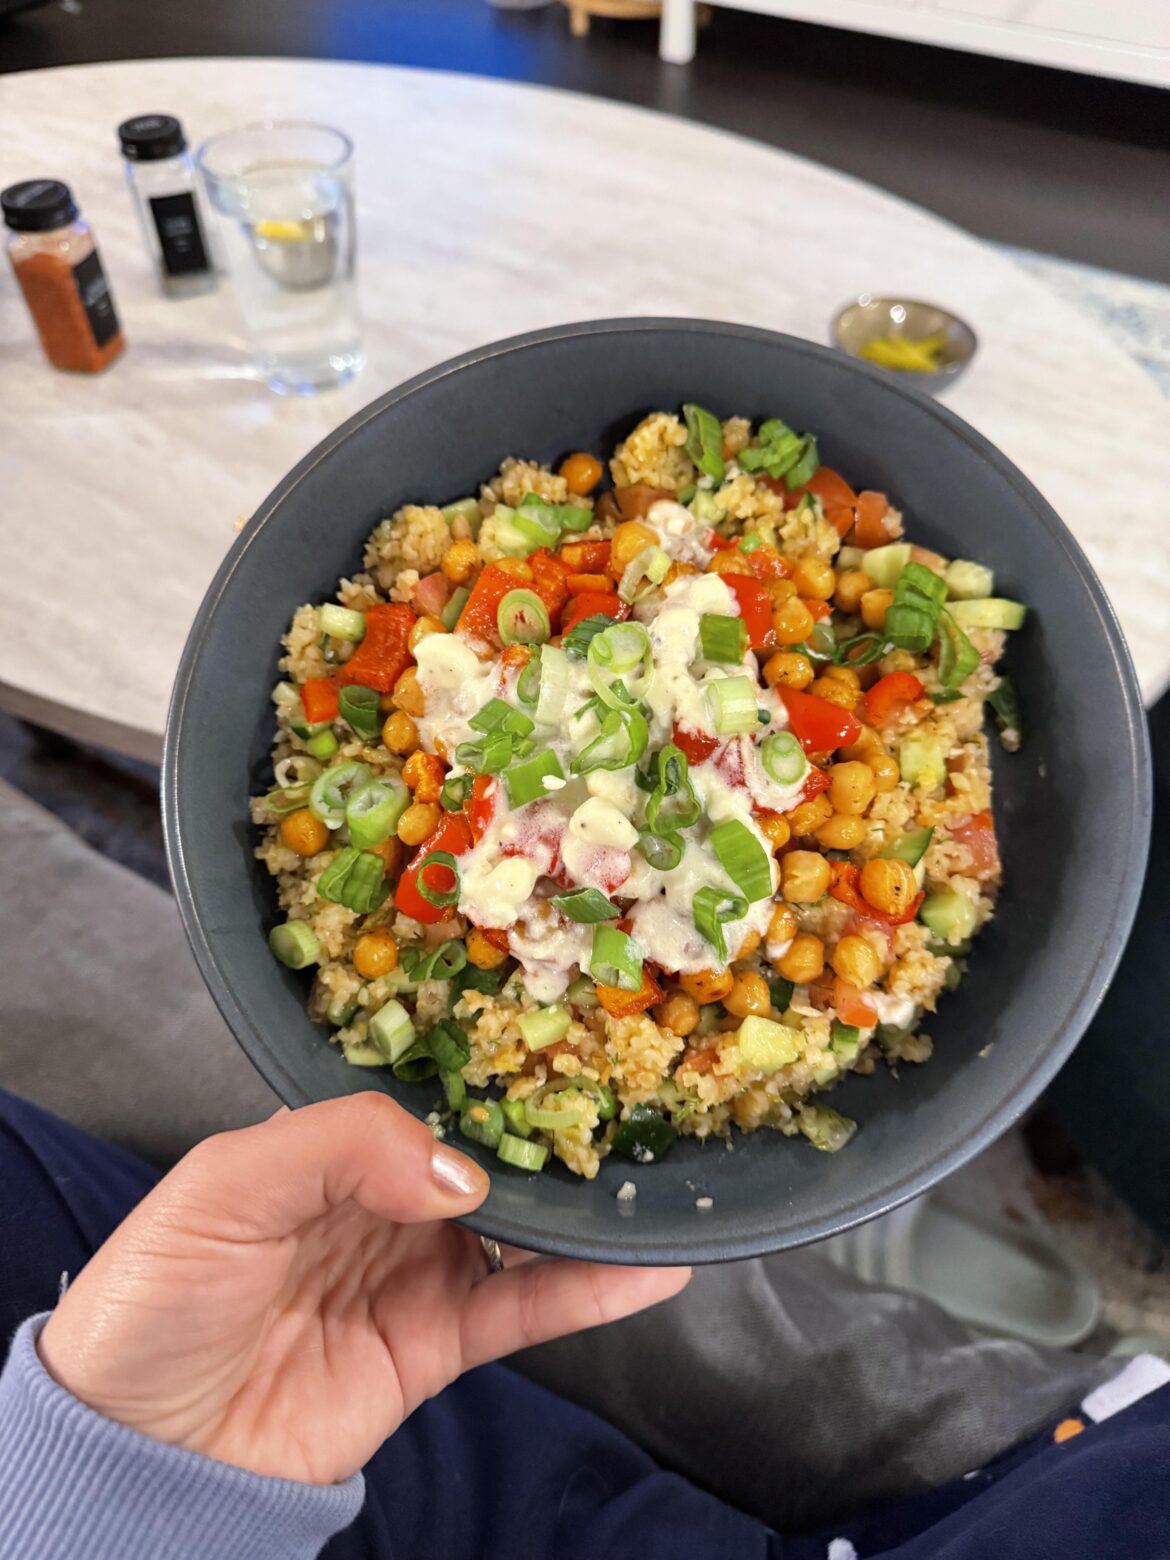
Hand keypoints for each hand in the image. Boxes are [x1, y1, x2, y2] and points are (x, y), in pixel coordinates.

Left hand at [38, 1094, 688, 1484]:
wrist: (138, 1452)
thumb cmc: (153, 1300)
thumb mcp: (224, 1186)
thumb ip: (341, 1147)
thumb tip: (462, 1172)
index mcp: (325, 1141)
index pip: (420, 1089)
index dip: (481, 1062)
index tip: (551, 1035)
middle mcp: (378, 1198)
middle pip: (483, 1150)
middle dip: (547, 1126)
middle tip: (621, 1096)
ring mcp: (413, 1269)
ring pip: (519, 1226)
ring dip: (581, 1204)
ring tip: (649, 1174)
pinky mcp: (436, 1344)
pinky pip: (527, 1308)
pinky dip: (591, 1290)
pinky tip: (647, 1266)